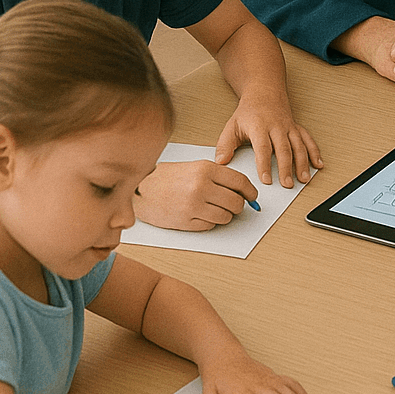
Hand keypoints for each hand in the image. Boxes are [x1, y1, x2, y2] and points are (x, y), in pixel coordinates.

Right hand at [134, 161, 258, 230]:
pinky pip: (210, 226)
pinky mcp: (185, 222)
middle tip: (233, 204)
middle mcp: (201, 187)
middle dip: (238, 206)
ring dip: (225, 215)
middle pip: (236, 202)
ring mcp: (193, 206)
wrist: (141, 188)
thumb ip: (219, 177)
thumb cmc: (169, 177)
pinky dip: (210, 222)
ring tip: (214, 209)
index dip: (250, 191)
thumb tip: (242, 190)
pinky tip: (200, 214)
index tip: (253, 197)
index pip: (240, 182)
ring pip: (226, 217)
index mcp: (206, 169)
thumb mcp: (196, 167)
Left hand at [214, 100, 321, 186]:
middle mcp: (277, 126)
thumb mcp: (232, 125)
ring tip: (303, 179)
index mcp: (259, 126)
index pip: (263, 147)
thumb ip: (225, 145)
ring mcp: (289, 127)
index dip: (264, 164)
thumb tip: (220, 162)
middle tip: (286, 184)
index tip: (265, 179)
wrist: (264, 91)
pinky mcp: (296, 128)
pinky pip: (308, 140)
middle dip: (286, 168)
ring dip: (302, 163)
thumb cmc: (248, 112)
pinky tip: (318, 164)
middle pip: (283, 149)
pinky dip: (314, 152)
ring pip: (298, 146)